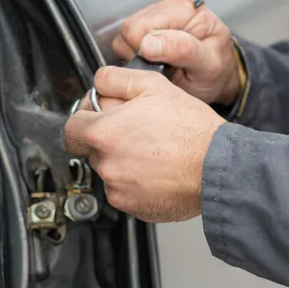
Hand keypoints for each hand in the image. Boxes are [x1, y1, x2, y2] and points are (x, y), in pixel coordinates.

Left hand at [65, 66, 224, 222]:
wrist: (217, 165)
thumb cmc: (190, 128)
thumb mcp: (154, 85)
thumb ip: (117, 79)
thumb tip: (99, 82)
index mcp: (105, 133)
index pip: (71, 127)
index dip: (87, 117)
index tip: (103, 115)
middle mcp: (106, 165)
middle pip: (92, 149)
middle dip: (109, 138)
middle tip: (137, 129)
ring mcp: (118, 190)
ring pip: (110, 170)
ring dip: (123, 159)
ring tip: (154, 149)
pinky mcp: (133, 208)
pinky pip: (125, 191)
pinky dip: (137, 181)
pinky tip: (159, 168)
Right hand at [112, 0, 239, 106]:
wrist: (219, 78)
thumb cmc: (217, 70)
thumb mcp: (208, 64)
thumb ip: (183, 50)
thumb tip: (148, 43)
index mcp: (186, 8)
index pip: (141, 26)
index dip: (146, 52)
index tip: (164, 65)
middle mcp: (168, 6)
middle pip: (129, 30)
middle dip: (142, 54)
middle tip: (164, 67)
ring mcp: (154, 15)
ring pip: (122, 37)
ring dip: (138, 56)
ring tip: (162, 64)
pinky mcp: (144, 27)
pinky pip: (123, 43)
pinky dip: (135, 57)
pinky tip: (156, 61)